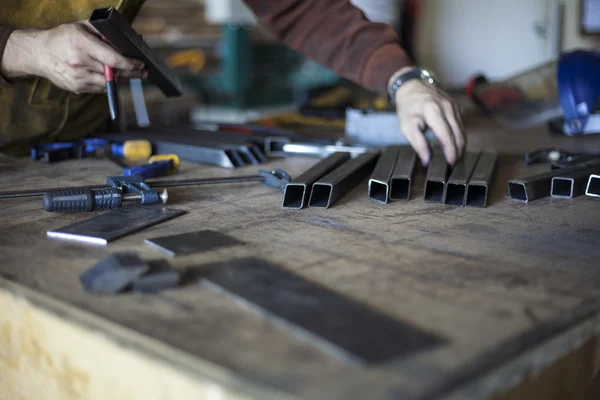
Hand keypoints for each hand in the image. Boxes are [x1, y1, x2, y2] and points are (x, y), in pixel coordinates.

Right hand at [2, 23, 146, 93]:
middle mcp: (79, 62)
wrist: (39, 54)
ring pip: (109, 83)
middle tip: (142, 71)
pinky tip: (113, 78)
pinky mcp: (76, 88)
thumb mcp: (81, 27)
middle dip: (131, 72)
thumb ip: (103, 32)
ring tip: (130, 74)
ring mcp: (77, 77)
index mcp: (82, 44)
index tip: (140, 64)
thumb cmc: (63, 38)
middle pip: (114, 73)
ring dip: (122, 79)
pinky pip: (100, 89)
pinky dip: (108, 83)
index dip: (130, 64)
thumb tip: (126, 38)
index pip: (112, 59)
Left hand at [391, 67, 465, 165]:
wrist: (412, 86)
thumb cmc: (407, 107)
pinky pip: (461, 125)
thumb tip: (427, 160)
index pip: (447, 136)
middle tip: (453, 167)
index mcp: (434, 111)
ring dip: (461, 146)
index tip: (451, 164)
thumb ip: (418, 144)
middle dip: (458, 153)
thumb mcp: (406, 127)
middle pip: (458, 135)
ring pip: (462, 131)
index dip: (451, 152)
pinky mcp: (456, 107)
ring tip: (455, 160)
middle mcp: (447, 107)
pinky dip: (460, 137)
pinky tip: (456, 147)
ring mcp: (454, 106)